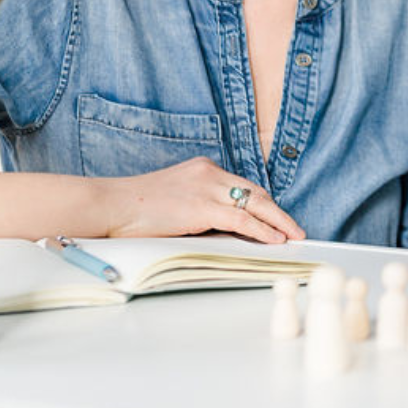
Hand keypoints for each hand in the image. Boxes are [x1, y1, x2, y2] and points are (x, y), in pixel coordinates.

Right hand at [101, 156, 305, 243]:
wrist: (111, 204)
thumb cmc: (135, 209)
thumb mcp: (175, 200)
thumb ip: (200, 207)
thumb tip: (223, 228)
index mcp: (203, 168)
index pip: (243, 185)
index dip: (264, 203)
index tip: (278, 217)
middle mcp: (209, 172)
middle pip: (255, 192)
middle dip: (278, 212)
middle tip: (295, 229)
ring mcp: (206, 187)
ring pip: (254, 204)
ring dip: (278, 222)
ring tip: (293, 236)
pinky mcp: (202, 207)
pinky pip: (241, 219)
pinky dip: (262, 230)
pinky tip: (274, 240)